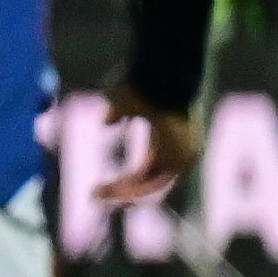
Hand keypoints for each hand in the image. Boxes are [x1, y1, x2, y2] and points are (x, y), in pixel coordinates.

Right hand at [96, 81, 203, 204]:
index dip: (125, 179)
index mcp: (166, 136)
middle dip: (120, 189)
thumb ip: (116, 114)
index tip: (100, 185)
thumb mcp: (123, 102)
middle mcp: (177, 149)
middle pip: (147, 179)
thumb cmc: (142, 85)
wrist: (159, 80)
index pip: (146, 167)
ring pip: (150, 184)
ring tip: (97, 195)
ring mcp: (182, 156)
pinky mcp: (182, 161)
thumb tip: (106, 122)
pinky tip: (113, 192)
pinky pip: (155, 185)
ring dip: (123, 192)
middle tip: (95, 195)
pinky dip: (134, 191)